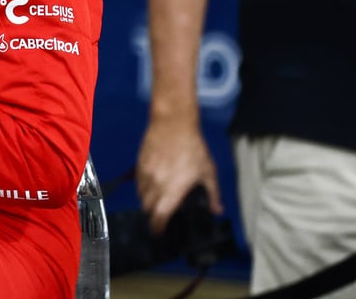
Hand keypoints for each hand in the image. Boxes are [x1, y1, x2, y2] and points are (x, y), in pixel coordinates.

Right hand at [136, 117, 222, 232]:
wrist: (173, 124)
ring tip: (157, 199)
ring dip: (147, 201)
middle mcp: (156, 185)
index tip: (159, 232)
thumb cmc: (192, 147)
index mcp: (173, 190)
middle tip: (161, 214)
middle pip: (147, 208)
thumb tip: (217, 210)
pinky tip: (151, 184)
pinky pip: (137, 183)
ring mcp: (145, 174)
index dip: (157, 227)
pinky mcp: (139, 165)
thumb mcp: (208, 171)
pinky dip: (142, 188)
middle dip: (153, 214)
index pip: (160, 216)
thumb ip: (213, 194)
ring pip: (141, 196)